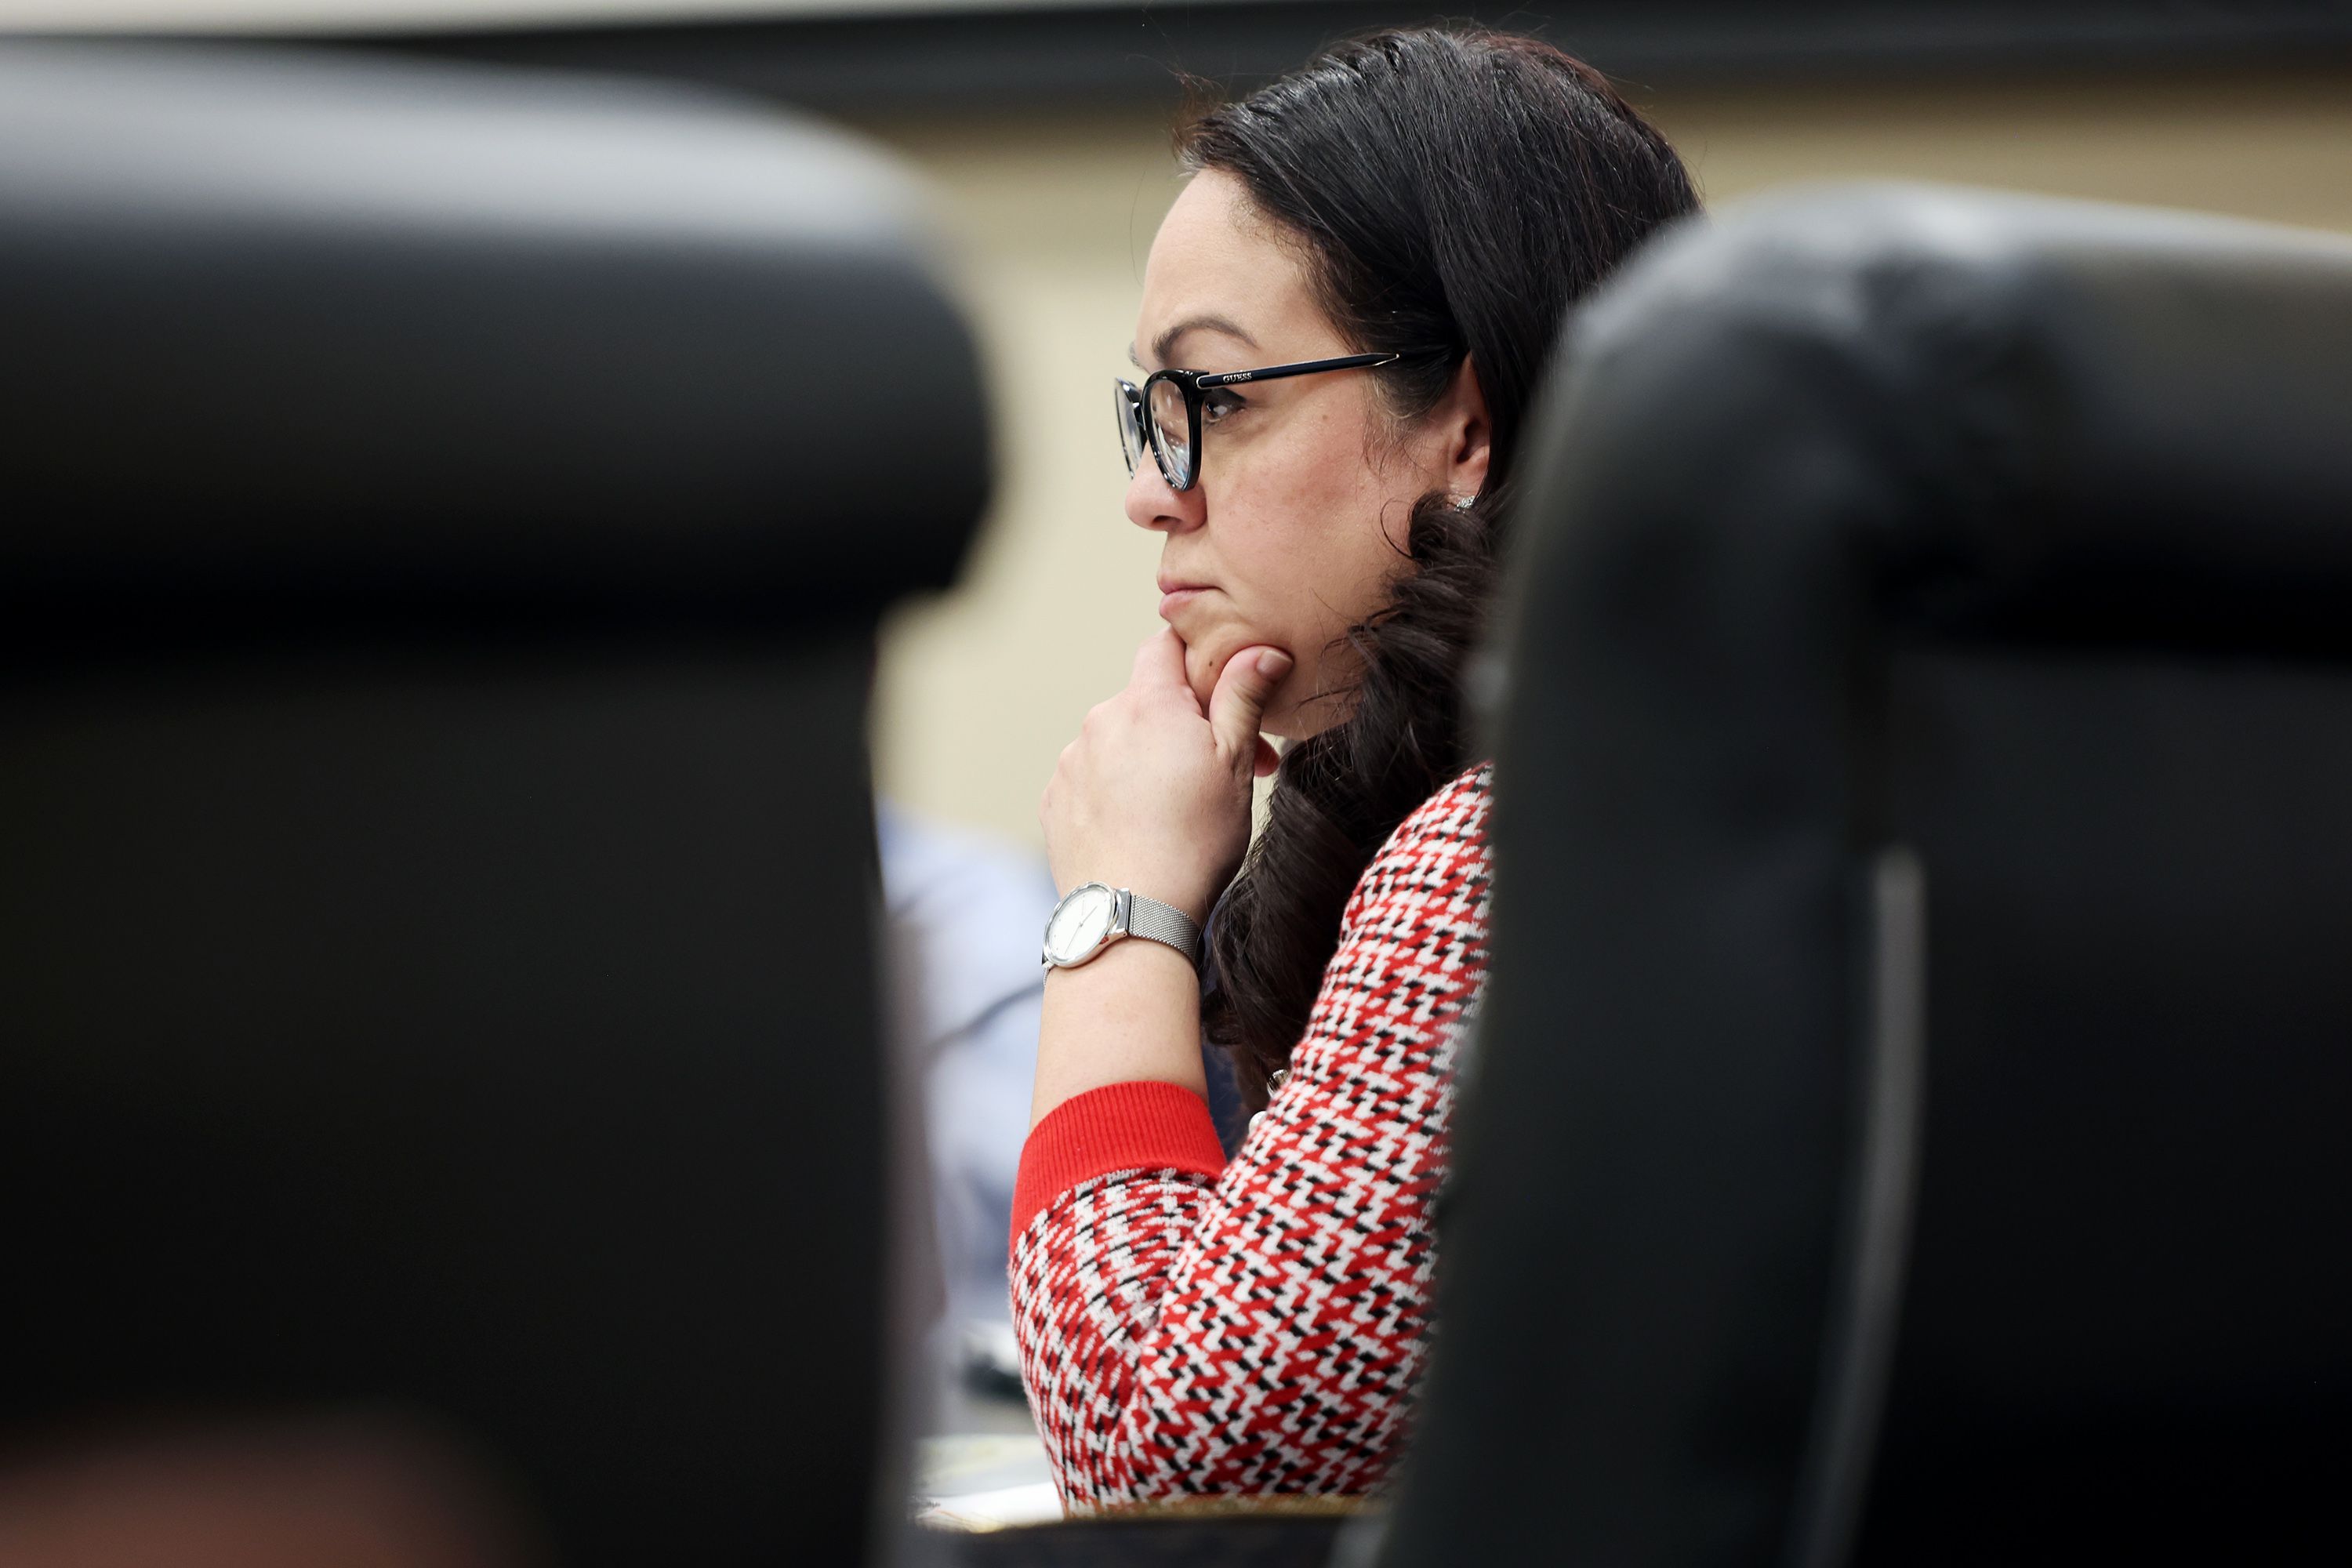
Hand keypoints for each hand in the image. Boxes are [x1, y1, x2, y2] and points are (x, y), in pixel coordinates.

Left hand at [1040, 627, 1289, 919]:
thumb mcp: (1233, 763)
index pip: (1165, 644)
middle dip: (1184, 723)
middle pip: (1145, 700)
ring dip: (1148, 758)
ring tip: (1178, 808)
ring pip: (1118, 740)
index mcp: (1147, 703)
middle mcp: (1100, 721)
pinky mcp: (1056, 799)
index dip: (1198, 663)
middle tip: (1222, 769)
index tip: (1223, 699)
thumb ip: (1243, 697)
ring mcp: (1072, 761)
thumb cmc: (1194, 840)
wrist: (1131, 913)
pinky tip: (1141, 826)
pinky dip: (1116, 790)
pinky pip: (1091, 777)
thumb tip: (1261, 650)